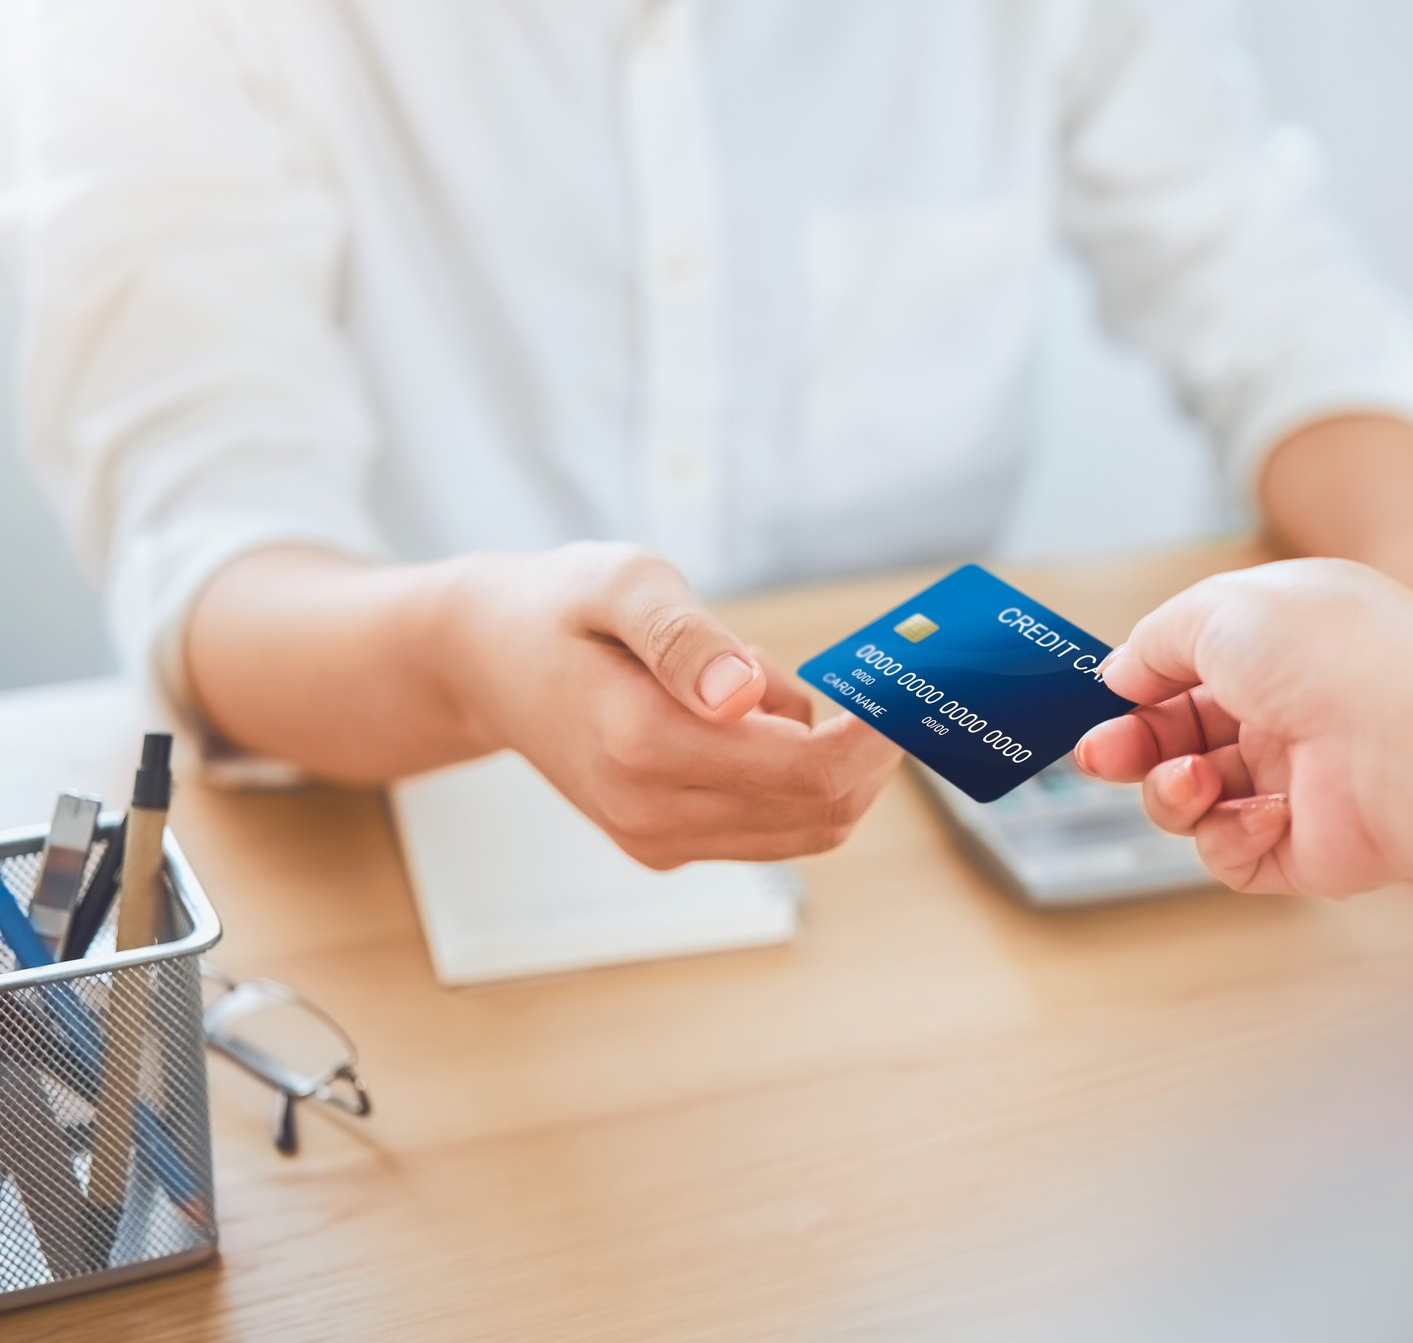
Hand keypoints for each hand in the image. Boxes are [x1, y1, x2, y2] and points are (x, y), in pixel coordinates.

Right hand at [441, 542, 899, 867]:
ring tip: (778, 683)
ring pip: (809, 828)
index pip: (811, 769)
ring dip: (835, 760)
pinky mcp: (667, 844)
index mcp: (643, 744)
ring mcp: (659, 838)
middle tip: (876, 675)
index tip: (912, 683)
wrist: (485, 661)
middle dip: (871, 748)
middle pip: (825, 810)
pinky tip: (756, 717)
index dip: (880, 733)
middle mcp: (652, 811)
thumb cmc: (560, 607)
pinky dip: (800, 776)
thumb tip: (743, 695)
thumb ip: (685, 637)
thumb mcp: (620, 582)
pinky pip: (775, 827)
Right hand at [1075, 560, 1412, 900]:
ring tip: (1193, 778)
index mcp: (1278, 646)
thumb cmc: (1330, 654)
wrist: (1411, 738)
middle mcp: (1289, 713)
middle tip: (1103, 757)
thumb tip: (1121, 674)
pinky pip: (1232, 853)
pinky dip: (1231, 834)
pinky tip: (1268, 811)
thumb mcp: (1217, 608)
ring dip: (1173, 791)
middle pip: (1179, 742)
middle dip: (1131, 750)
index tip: (1103, 706)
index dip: (1138, 693)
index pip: (1188, 675)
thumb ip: (1156, 639)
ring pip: (1194, 803)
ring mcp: (1297, 783)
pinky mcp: (1303, 849)